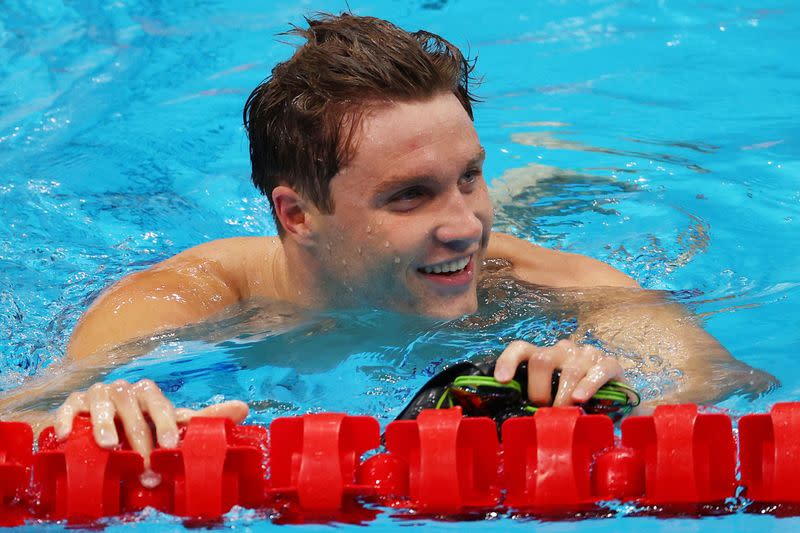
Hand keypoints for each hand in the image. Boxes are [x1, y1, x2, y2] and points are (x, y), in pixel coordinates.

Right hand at [54, 379, 247, 487]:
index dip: (164, 423)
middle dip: (139, 441)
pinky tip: (68, 436)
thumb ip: (203, 419)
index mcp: (149, 394)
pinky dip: (68, 421)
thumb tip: (244, 408)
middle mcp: (124, 390)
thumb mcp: (171, 424)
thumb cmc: (143, 425)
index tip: (168, 446)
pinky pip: (68, 409)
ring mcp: (97, 395)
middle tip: (145, 469)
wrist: (101, 424)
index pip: (159, 404)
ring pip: (101, 404)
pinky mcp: (72, 404)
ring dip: (103, 424)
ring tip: (107, 447)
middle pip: (132, 410)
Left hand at [493, 339, 623, 405]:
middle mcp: (563, 350)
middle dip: (538, 389)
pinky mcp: (610, 364)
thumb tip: (509, 419)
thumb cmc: (575, 404)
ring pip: (569, 369)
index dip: (508, 361)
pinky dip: (588, 386)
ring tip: (562, 414)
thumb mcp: (550, 401)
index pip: (521, 349)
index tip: (502, 380)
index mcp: (544, 356)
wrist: (617, 407)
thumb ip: (533, 403)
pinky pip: (598, 371)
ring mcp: (587, 354)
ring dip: (563, 395)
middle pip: (542, 360)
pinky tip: (580, 399)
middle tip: (542, 411)